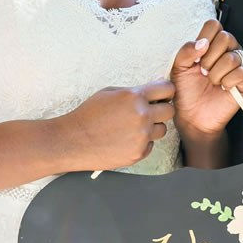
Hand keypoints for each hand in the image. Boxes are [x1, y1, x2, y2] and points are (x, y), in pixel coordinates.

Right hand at [54, 81, 174, 171]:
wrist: (72, 141)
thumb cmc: (88, 115)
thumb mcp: (108, 93)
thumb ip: (133, 92)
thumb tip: (153, 90)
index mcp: (134, 97)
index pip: (167, 89)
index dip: (166, 91)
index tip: (162, 95)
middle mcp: (142, 116)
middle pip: (170, 111)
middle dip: (162, 110)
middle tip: (151, 112)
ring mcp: (141, 136)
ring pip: (162, 130)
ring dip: (152, 127)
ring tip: (134, 127)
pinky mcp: (138, 153)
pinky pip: (150, 145)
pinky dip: (142, 142)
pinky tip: (125, 140)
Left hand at [170, 20, 242, 140]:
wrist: (192, 116)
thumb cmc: (186, 90)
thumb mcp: (179, 67)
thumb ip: (187, 50)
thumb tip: (203, 42)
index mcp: (212, 43)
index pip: (214, 25)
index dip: (204, 39)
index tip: (196, 57)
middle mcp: (228, 50)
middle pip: (226, 37)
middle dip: (209, 58)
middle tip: (203, 72)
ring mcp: (240, 65)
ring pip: (232, 57)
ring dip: (216, 73)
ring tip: (212, 82)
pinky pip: (242, 72)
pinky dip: (228, 81)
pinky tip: (223, 88)